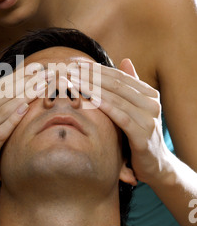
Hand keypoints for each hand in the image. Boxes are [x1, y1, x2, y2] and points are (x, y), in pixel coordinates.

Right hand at [0, 65, 50, 201]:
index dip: (19, 75)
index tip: (37, 67)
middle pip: (3, 94)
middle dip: (27, 81)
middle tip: (46, 72)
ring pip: (4, 109)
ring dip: (25, 96)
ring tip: (42, 86)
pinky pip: (1, 131)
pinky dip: (13, 119)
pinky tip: (26, 108)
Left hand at [70, 59, 170, 184]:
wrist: (155, 165)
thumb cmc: (139, 136)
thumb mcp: (135, 110)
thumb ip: (130, 87)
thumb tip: (125, 60)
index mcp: (150, 95)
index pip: (119, 77)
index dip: (97, 69)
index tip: (77, 65)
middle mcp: (152, 104)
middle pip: (117, 85)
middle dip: (91, 76)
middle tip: (70, 71)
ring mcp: (150, 120)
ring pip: (117, 98)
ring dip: (93, 88)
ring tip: (74, 82)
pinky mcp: (143, 136)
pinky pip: (121, 117)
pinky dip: (105, 106)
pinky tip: (89, 99)